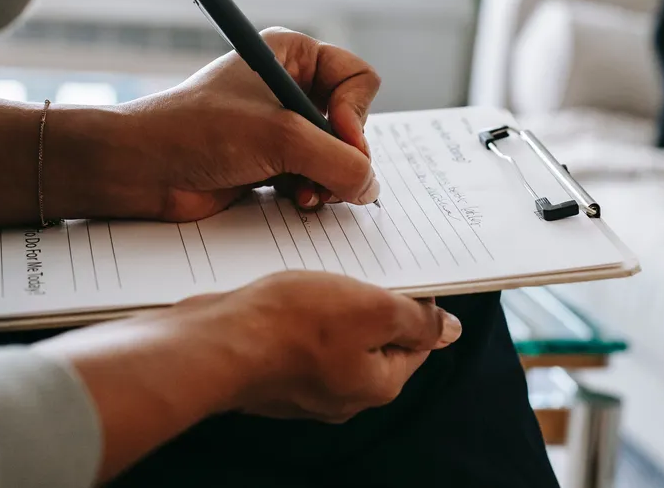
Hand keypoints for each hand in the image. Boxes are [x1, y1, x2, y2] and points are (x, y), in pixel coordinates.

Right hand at [36, 271, 461, 480]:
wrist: (213, 344)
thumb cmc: (291, 326)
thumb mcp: (373, 309)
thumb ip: (417, 320)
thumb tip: (450, 331)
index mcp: (377, 385)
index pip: (417, 342)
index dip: (415, 304)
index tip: (403, 275)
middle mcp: (342, 395)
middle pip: (375, 340)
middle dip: (370, 302)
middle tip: (357, 269)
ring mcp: (303, 387)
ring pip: (334, 336)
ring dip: (332, 304)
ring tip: (319, 276)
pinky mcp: (271, 373)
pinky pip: (298, 339)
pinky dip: (297, 315)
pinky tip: (286, 293)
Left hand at [53, 29, 380, 222]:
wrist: (140, 169)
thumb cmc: (197, 132)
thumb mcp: (280, 138)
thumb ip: (339, 161)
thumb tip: (370, 187)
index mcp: (293, 55)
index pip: (359, 79)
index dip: (356, 114)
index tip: (337, 138)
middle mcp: (292, 86)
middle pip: (354, 123)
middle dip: (342, 155)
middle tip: (322, 176)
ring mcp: (283, 127)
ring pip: (338, 156)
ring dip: (328, 180)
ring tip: (304, 194)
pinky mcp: (273, 162)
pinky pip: (317, 177)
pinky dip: (312, 192)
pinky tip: (293, 200)